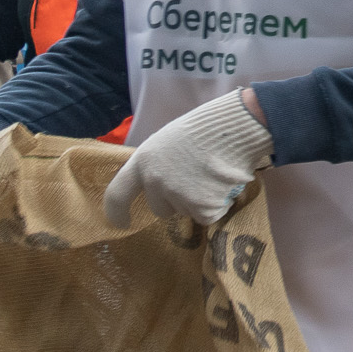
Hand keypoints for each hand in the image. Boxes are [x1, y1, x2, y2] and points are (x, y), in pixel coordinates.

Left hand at [103, 92, 274, 229]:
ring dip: (199, 201)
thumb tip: (158, 186)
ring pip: (186, 212)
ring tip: (214, 176)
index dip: (117, 212)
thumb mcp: (167, 142)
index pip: (117, 194)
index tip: (121, 222)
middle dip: (175, 202)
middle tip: (195, 182)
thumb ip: (156, 165)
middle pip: (159, 208)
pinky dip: (217, 205)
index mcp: (142, 162)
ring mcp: (178, 196)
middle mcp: (155, 182)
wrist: (236, 129)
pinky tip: (224, 184)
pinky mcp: (202, 208)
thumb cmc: (205, 129)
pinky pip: (208, 216)